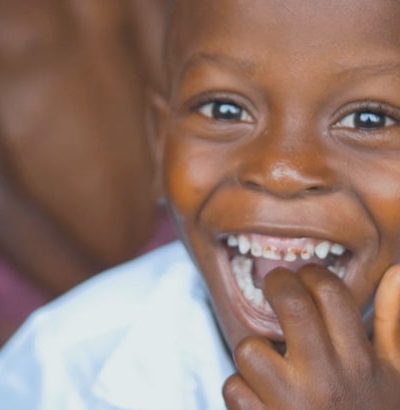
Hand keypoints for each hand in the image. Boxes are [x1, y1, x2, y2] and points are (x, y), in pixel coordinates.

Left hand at [223, 265, 399, 408]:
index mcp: (360, 363)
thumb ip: (393, 323)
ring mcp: (291, 405)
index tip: (305, 277)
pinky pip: (234, 389)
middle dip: (277, 284)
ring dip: (255, 353)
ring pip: (249, 349)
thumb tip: (396, 271)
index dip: (312, 274)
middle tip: (276, 286)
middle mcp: (326, 380)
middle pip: (290, 304)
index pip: (331, 293)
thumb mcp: (394, 374)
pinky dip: (242, 392)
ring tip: (271, 364)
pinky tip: (262, 400)